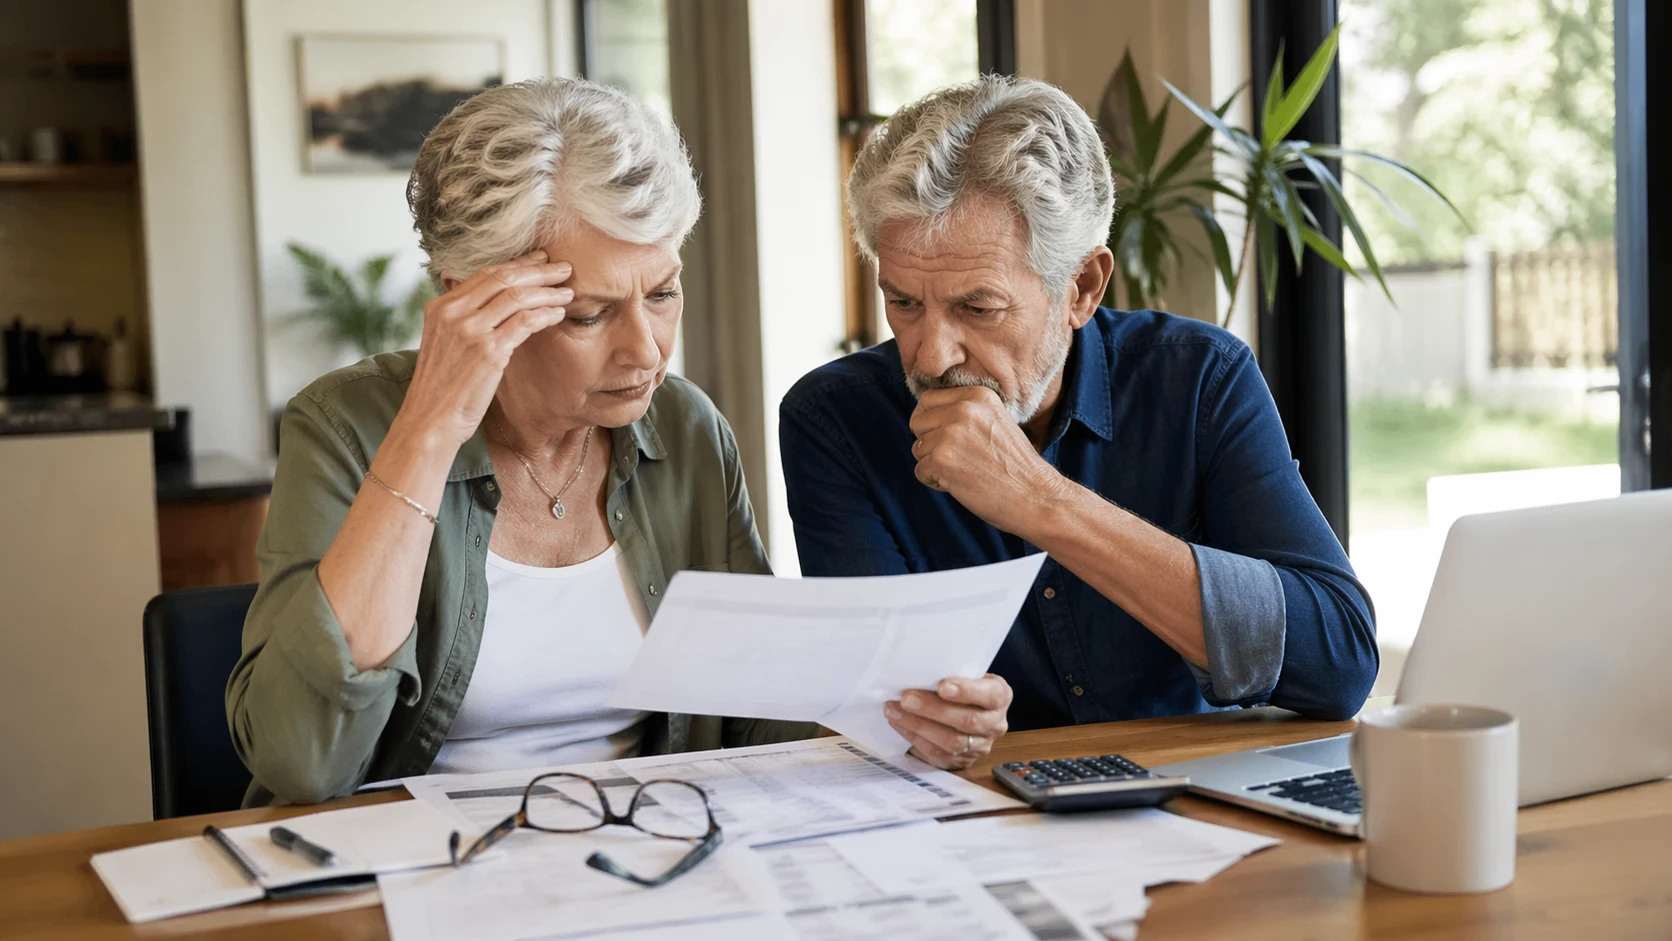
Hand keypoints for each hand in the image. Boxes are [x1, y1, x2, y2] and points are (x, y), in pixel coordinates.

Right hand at [393, 250, 573, 451]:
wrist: (431, 420)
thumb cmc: (442, 388)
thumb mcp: (444, 344)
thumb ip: (462, 320)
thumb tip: (491, 305)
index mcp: (440, 306)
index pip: (485, 274)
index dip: (518, 264)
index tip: (540, 260)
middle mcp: (453, 313)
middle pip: (504, 278)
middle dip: (539, 271)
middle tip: (564, 268)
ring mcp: (470, 330)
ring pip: (518, 296)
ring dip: (548, 292)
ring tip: (568, 292)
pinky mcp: (488, 351)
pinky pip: (525, 322)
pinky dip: (546, 314)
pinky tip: (559, 315)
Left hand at [884, 673, 1011, 770]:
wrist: (967, 708)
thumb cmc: (963, 685)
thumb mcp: (966, 674)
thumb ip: (951, 673)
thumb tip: (918, 671)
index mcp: (1000, 696)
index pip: (990, 696)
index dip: (967, 692)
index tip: (942, 686)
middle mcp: (995, 724)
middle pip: (969, 721)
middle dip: (933, 709)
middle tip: (906, 698)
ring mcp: (980, 746)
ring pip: (952, 742)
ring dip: (919, 726)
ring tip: (894, 711)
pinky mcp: (962, 761)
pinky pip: (938, 755)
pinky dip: (915, 738)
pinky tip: (899, 724)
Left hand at [909, 386, 1065, 535]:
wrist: (1034, 495)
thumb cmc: (1015, 465)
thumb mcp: (996, 420)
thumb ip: (967, 412)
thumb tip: (928, 415)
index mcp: (977, 396)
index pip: (928, 399)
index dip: (930, 421)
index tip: (942, 436)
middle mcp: (962, 410)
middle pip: (917, 422)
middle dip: (928, 442)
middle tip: (953, 458)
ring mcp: (950, 435)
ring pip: (917, 448)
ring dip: (933, 464)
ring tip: (962, 472)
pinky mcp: (941, 460)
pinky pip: (920, 471)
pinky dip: (935, 482)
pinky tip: (959, 484)